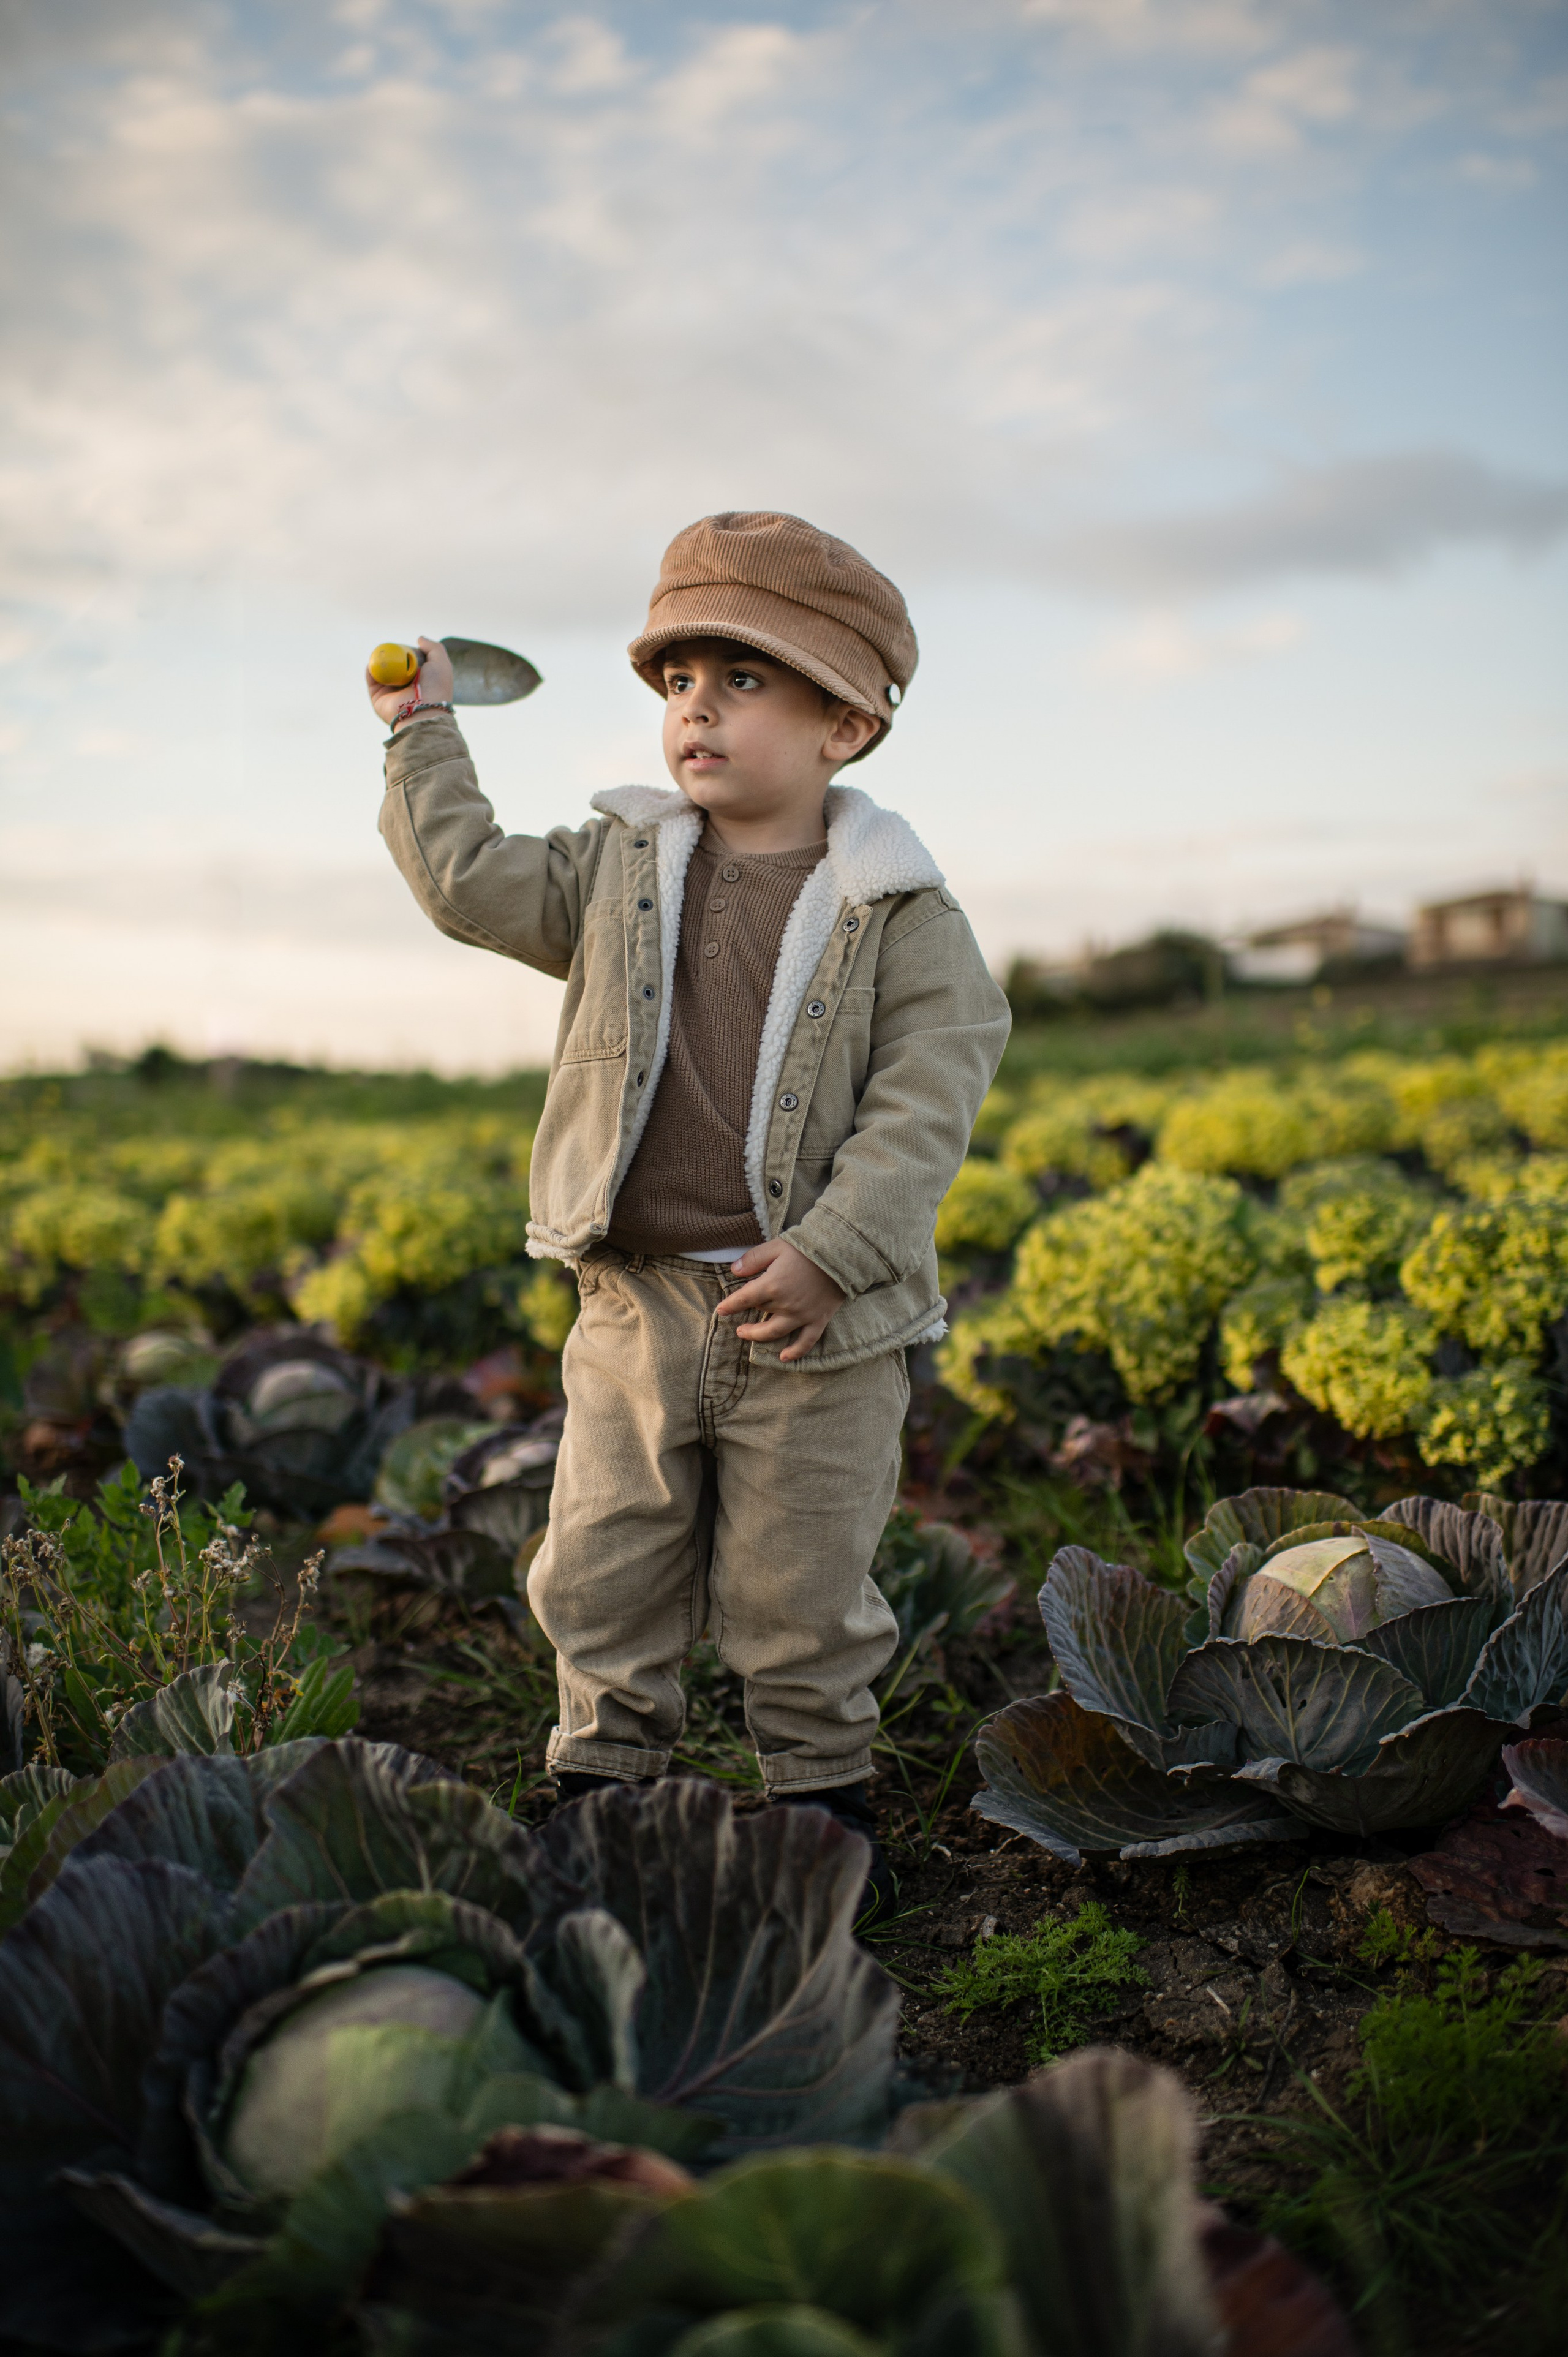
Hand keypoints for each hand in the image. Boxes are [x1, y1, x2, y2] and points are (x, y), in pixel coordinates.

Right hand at [365, 636, 454, 728]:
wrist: (422, 710)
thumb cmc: (435, 687)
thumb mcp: (441, 662)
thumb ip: (433, 648)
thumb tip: (419, 639)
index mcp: (420, 681)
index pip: (410, 662)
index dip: (407, 652)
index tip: (405, 647)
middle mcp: (405, 687)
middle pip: (394, 665)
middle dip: (391, 655)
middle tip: (390, 648)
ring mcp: (390, 693)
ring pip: (381, 671)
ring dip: (379, 660)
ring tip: (382, 653)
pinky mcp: (377, 697)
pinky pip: (371, 678)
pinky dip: (371, 668)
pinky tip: (374, 661)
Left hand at [715, 1237, 845, 1363]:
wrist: (841, 1254)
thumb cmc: (807, 1248)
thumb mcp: (776, 1247)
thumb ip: (754, 1259)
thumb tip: (734, 1270)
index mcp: (771, 1285)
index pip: (743, 1299)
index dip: (730, 1306)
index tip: (721, 1311)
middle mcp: (784, 1304)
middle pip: (761, 1313)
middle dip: (748, 1318)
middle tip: (740, 1326)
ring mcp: (802, 1315)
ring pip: (775, 1332)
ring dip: (759, 1337)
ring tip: (749, 1336)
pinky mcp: (818, 1320)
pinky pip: (806, 1341)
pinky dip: (795, 1352)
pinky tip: (784, 1357)